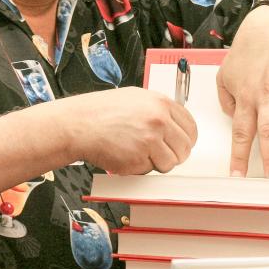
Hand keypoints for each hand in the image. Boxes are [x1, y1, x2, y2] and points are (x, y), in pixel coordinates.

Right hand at [61, 87, 196, 174]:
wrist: (78, 124)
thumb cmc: (100, 111)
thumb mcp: (135, 98)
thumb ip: (157, 110)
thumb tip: (175, 126)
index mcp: (160, 103)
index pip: (190, 127)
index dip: (186, 139)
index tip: (180, 144)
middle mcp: (158, 120)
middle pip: (184, 148)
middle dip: (174, 154)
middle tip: (159, 153)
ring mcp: (149, 141)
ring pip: (170, 163)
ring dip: (157, 163)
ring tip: (138, 152)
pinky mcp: (138, 159)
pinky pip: (149, 170)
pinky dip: (139, 167)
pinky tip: (126, 154)